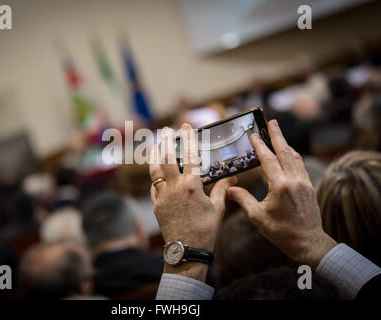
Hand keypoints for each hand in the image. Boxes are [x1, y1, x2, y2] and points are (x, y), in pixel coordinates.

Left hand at [149, 124, 236, 280]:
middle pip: (167, 158)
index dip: (188, 139)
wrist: (187, 251)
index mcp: (192, 186)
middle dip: (166, 141)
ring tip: (155, 143)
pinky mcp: (156, 205)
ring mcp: (162, 196)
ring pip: (155, 170)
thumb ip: (222, 190)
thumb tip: (232, 179)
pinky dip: (155, 176)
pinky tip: (156, 171)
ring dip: (155, 154)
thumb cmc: (206, 230)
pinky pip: (153, 186)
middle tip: (166, 129)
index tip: (186, 126)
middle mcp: (175, 188)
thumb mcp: (218, 209)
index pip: (190, 156)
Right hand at [227, 120, 336, 268]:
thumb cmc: (281, 231)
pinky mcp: (309, 187)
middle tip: (272, 122)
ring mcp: (304, 183)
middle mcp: (294, 180)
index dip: (260, 146)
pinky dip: (293, 156)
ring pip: (295, 157)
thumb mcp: (257, 216)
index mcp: (280, 186)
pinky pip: (300, 166)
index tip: (254, 135)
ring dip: (286, 144)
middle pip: (285, 152)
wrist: (308, 242)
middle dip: (277, 135)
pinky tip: (289, 155)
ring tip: (279, 135)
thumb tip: (229, 190)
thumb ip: (243, 199)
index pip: (269, 160)